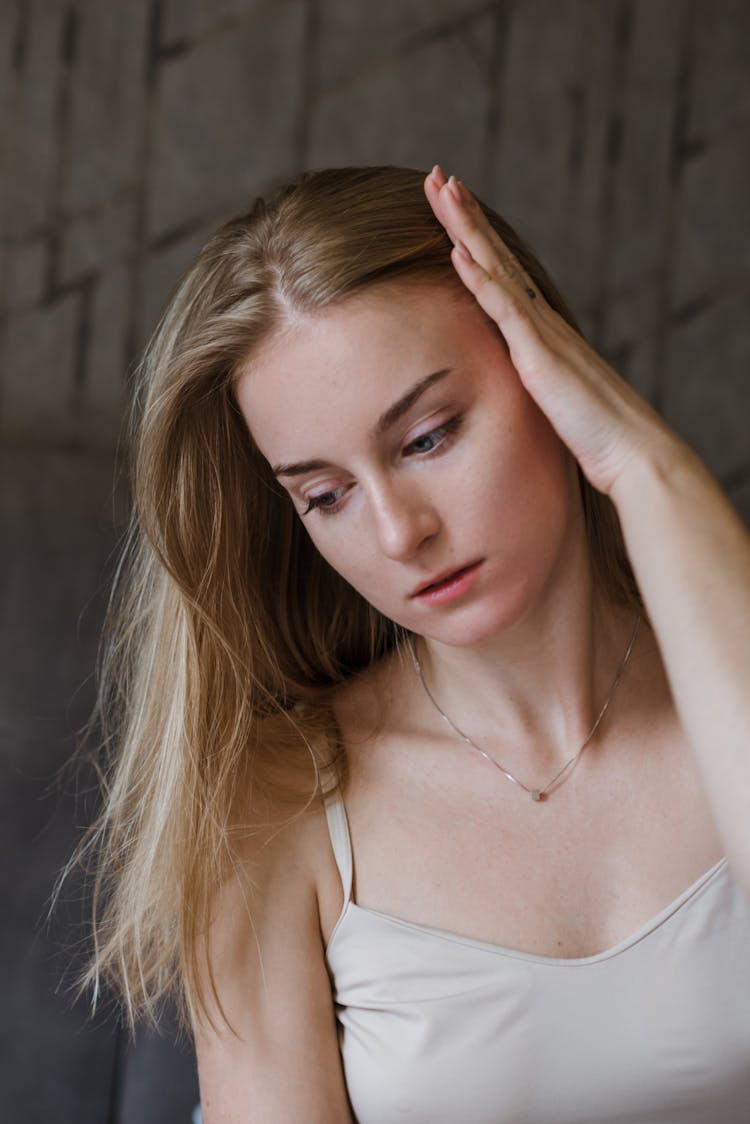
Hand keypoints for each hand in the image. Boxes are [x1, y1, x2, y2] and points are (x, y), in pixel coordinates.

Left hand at [424, 165, 683, 496]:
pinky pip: (503, 309)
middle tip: (438, 174)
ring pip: (495, 268)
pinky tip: (456, 252)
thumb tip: (516, 381)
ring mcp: (539, 332)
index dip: (473, 236)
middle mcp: (539, 319)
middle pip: (494, 255)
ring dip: (466, 228)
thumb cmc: (593, 435)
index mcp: (540, 329)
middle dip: (464, 213)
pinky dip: (479, 278)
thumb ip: (532, 381)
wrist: (628, 452)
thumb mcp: (550, 399)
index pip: (499, 271)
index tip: (451, 204)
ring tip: (442, 189)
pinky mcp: (538, 354)